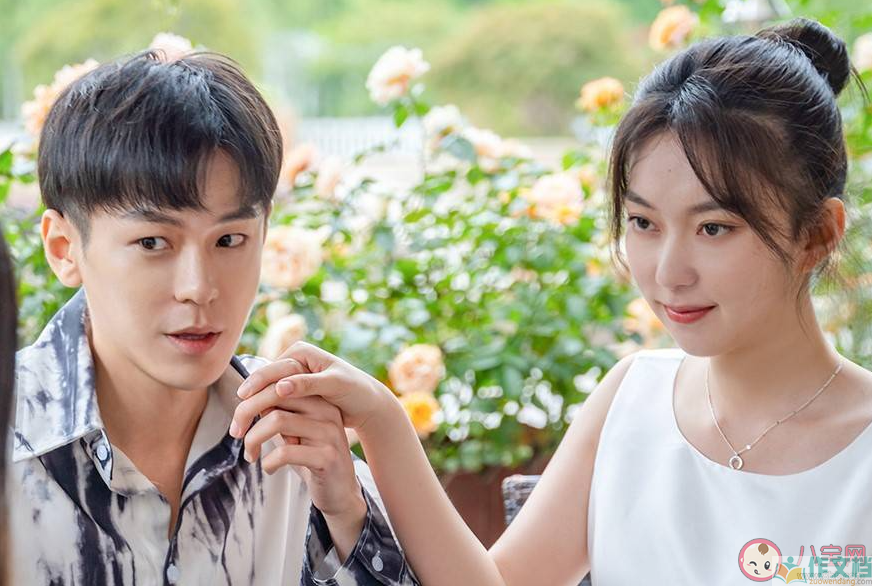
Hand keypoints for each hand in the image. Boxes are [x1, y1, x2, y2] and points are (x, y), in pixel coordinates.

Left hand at [229, 386, 364, 522]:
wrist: (340, 492)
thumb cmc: (310, 458)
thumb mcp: (293, 431)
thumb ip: (277, 412)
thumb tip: (247, 398)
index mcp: (319, 399)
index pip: (279, 383)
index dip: (252, 396)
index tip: (239, 418)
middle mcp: (327, 410)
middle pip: (276, 396)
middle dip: (246, 413)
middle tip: (235, 433)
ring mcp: (329, 433)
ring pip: (277, 421)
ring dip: (253, 439)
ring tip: (250, 454)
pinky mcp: (327, 457)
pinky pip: (285, 452)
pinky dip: (268, 461)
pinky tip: (269, 469)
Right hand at [236, 342, 396, 433]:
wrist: (368, 402)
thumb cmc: (356, 391)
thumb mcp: (335, 385)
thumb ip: (308, 384)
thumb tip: (280, 387)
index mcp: (300, 352)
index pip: (271, 370)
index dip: (254, 388)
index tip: (242, 404)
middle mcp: (293, 361)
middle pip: (263, 383)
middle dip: (247, 405)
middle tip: (235, 429)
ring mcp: (292, 376)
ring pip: (264, 396)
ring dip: (252, 415)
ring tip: (241, 435)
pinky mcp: (294, 392)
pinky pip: (273, 405)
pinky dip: (265, 419)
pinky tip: (256, 434)